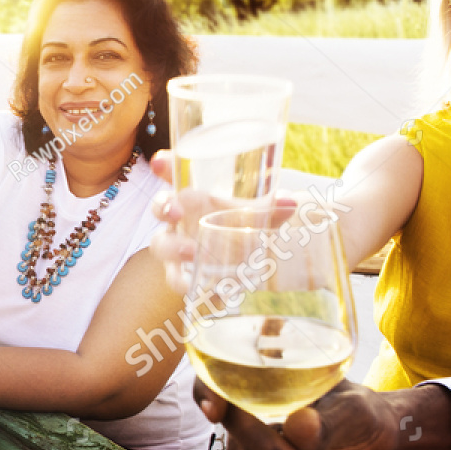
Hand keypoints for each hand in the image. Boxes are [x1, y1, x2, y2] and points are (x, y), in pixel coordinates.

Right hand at [147, 151, 299, 292]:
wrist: (246, 262)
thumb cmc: (244, 225)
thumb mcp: (258, 214)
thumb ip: (271, 207)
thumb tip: (289, 202)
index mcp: (194, 194)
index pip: (174, 173)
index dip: (166, 165)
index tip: (161, 162)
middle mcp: (180, 218)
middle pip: (161, 207)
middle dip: (163, 206)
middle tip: (175, 211)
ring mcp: (178, 246)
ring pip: (161, 244)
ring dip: (172, 247)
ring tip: (191, 252)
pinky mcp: (185, 274)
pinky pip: (176, 279)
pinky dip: (184, 283)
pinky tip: (197, 287)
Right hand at [197, 377, 441, 449]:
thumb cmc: (365, 417)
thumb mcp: (355, 413)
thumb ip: (328, 421)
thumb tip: (299, 426)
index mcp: (268, 369)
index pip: (220, 370)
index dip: (208, 387)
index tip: (215, 410)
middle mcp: (252, 399)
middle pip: (227, 416)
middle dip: (253, 441)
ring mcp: (256, 433)